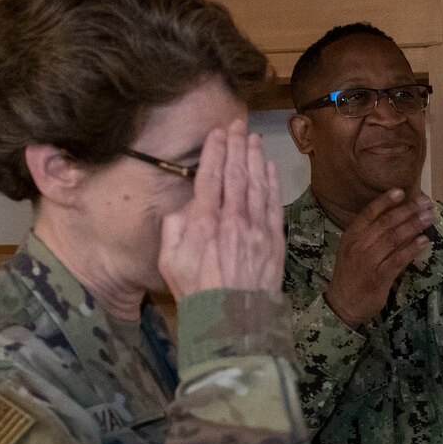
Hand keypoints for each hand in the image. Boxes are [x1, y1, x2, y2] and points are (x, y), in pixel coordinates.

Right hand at [158, 120, 283, 297]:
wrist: (231, 319)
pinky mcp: (274, 240)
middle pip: (235, 174)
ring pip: (256, 184)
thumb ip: (173, 228)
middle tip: (237, 125)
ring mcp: (256, 229)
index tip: (217, 133)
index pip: (210, 176)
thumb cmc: (196, 292)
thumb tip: (184, 205)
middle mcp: (232, 219)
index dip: (215, 151)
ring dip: (254, 158)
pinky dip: (271, 182)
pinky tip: (268, 167)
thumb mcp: (168, 261)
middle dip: (236, 146)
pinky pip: (273, 204)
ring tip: (253, 138)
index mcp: (204, 222)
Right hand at [324, 187, 435, 327]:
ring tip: (429, 218)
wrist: (343, 303)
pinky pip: (398, 259)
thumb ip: (370, 233)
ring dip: (413, 226)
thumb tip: (396, 216)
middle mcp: (358, 245)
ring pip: (393, 238)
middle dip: (407, 211)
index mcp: (351, 235)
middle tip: (425, 203)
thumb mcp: (354, 249)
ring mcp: (368, 261)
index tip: (402, 191)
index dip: (386, 201)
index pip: (369, 213)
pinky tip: (425, 241)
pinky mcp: (379, 277)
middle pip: (385, 223)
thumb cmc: (352, 273)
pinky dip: (412, 249)